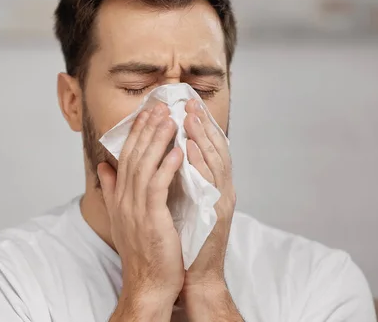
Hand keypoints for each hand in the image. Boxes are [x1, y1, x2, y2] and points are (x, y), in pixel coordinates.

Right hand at [98, 103, 184, 319]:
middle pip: (134, 155)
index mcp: (119, 196)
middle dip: (147, 128)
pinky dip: (167, 167)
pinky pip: (158, 186)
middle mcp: (124, 198)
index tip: (147, 112)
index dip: (137, 132)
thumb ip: (113, 190)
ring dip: (158, 141)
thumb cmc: (142, 251)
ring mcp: (135, 208)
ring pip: (145, 166)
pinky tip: (178, 151)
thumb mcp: (123, 217)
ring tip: (170, 120)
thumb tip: (104, 167)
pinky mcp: (150, 218)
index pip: (126, 156)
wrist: (148, 282)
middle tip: (159, 106)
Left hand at [182, 99, 236, 296]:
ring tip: (191, 116)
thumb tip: (156, 161)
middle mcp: (220, 190)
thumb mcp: (176, 206)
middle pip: (215, 149)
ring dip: (203, 137)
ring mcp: (221, 201)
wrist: (192, 275)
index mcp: (209, 187)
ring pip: (216, 162)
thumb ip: (171, 182)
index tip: (185, 106)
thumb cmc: (182, 240)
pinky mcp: (218, 215)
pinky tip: (192, 148)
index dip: (198, 127)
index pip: (206, 149)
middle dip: (203, 124)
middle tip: (190, 102)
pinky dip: (202, 164)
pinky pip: (211, 184)